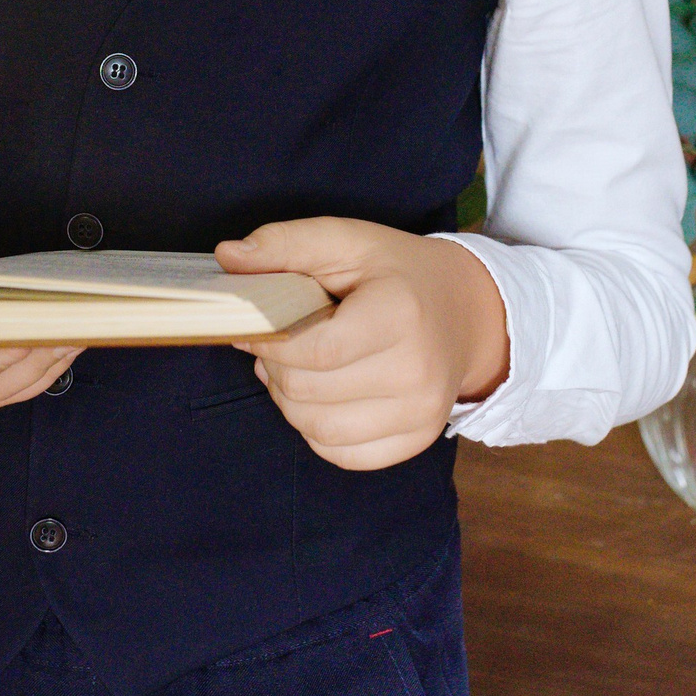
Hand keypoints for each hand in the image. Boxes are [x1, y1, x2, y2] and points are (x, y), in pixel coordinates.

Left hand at [216, 218, 508, 470]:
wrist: (467, 311)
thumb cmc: (398, 274)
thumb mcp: (347, 240)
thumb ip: (285, 244)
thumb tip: (227, 258)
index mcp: (400, 316)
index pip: (312, 351)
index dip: (268, 343)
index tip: (254, 328)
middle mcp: (416, 372)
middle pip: (307, 393)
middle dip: (276, 369)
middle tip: (279, 344)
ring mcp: (421, 414)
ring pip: (317, 430)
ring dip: (291, 403)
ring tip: (299, 370)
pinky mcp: (417, 440)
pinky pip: (342, 454)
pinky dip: (318, 430)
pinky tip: (324, 397)